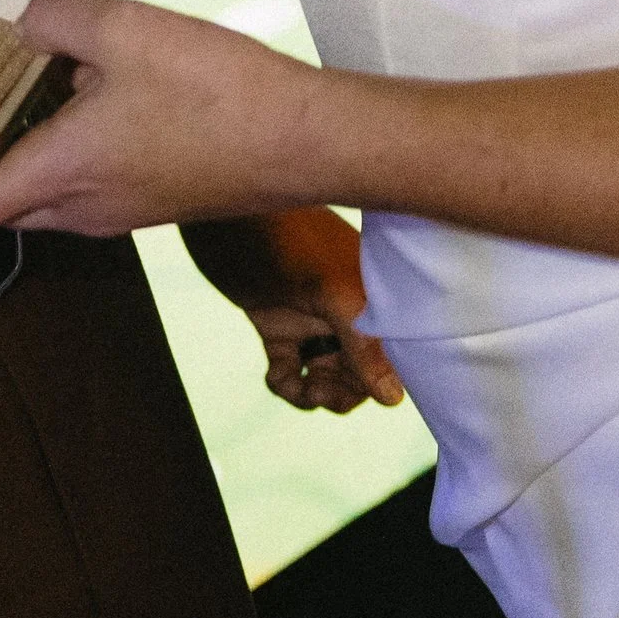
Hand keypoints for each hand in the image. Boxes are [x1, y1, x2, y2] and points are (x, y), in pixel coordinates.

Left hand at [0, 0, 332, 243]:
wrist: (307, 142)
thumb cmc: (216, 93)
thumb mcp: (126, 31)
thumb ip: (58, 20)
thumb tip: (29, 25)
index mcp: (58, 175)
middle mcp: (79, 208)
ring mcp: (118, 210)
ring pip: (36, 191)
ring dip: (3, 159)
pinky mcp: (150, 198)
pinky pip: (76, 179)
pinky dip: (50, 148)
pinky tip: (68, 95)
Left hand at [182, 208, 404, 413]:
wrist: (225, 217)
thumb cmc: (287, 240)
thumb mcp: (333, 292)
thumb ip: (365, 345)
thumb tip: (393, 400)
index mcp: (372, 297)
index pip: (393, 351)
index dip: (384, 378)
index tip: (365, 391)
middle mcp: (347, 311)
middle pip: (360, 372)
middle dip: (344, 391)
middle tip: (321, 391)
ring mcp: (311, 320)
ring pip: (326, 375)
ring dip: (315, 393)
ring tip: (300, 388)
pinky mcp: (278, 326)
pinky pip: (292, 369)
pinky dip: (286, 383)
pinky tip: (276, 376)